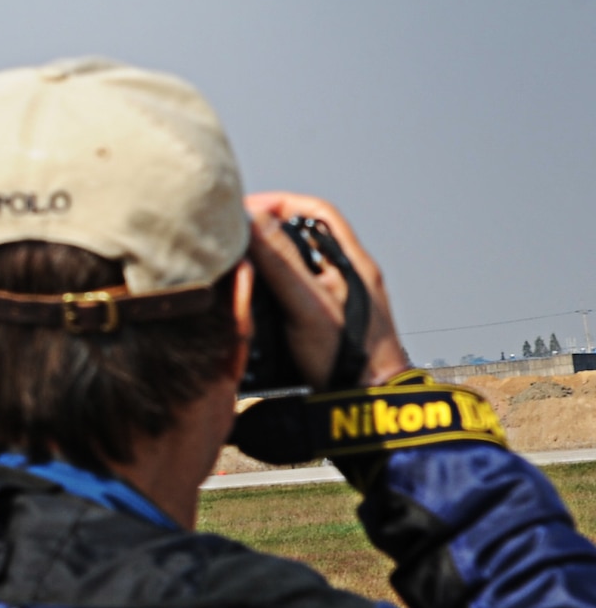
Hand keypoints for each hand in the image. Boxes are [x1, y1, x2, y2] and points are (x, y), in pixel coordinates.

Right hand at [246, 192, 410, 387]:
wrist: (368, 405)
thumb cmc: (351, 359)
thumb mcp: (308, 305)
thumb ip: (281, 262)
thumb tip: (253, 219)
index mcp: (352, 263)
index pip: (316, 211)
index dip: (279, 202)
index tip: (246, 208)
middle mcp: (349, 276)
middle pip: (305, 234)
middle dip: (269, 229)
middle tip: (238, 233)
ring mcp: (341, 300)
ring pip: (301, 263)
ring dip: (271, 259)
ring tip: (243, 262)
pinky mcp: (330, 322)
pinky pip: (298, 290)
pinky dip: (275, 286)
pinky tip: (258, 298)